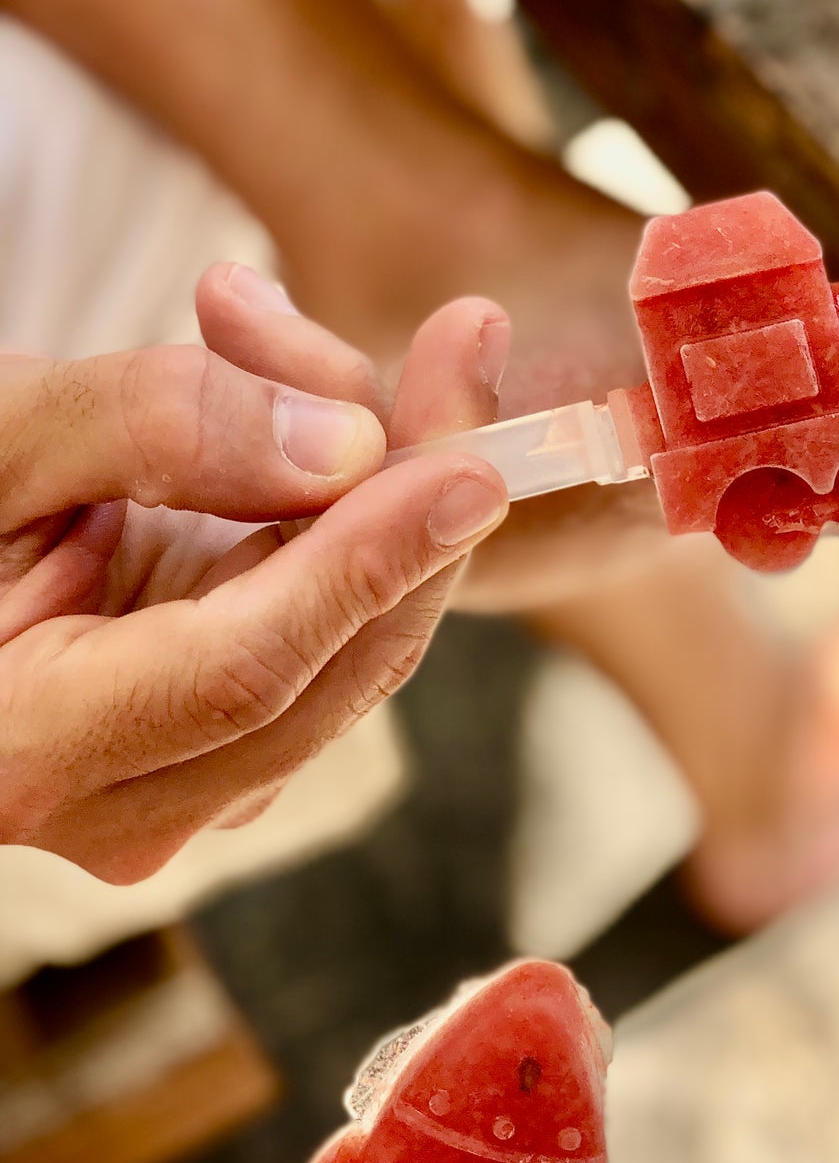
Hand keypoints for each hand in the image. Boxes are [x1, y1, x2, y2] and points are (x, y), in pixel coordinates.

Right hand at [0, 264, 508, 878]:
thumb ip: (150, 428)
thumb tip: (345, 443)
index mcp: (28, 750)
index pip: (246, 672)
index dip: (364, 565)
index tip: (471, 465)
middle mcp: (122, 812)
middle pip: (329, 677)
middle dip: (420, 512)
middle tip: (471, 350)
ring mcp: (184, 796)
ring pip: (351, 660)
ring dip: (400, 503)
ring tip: (425, 352)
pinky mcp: (227, 754)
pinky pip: (333, 647)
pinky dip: (365, 534)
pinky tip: (357, 426)